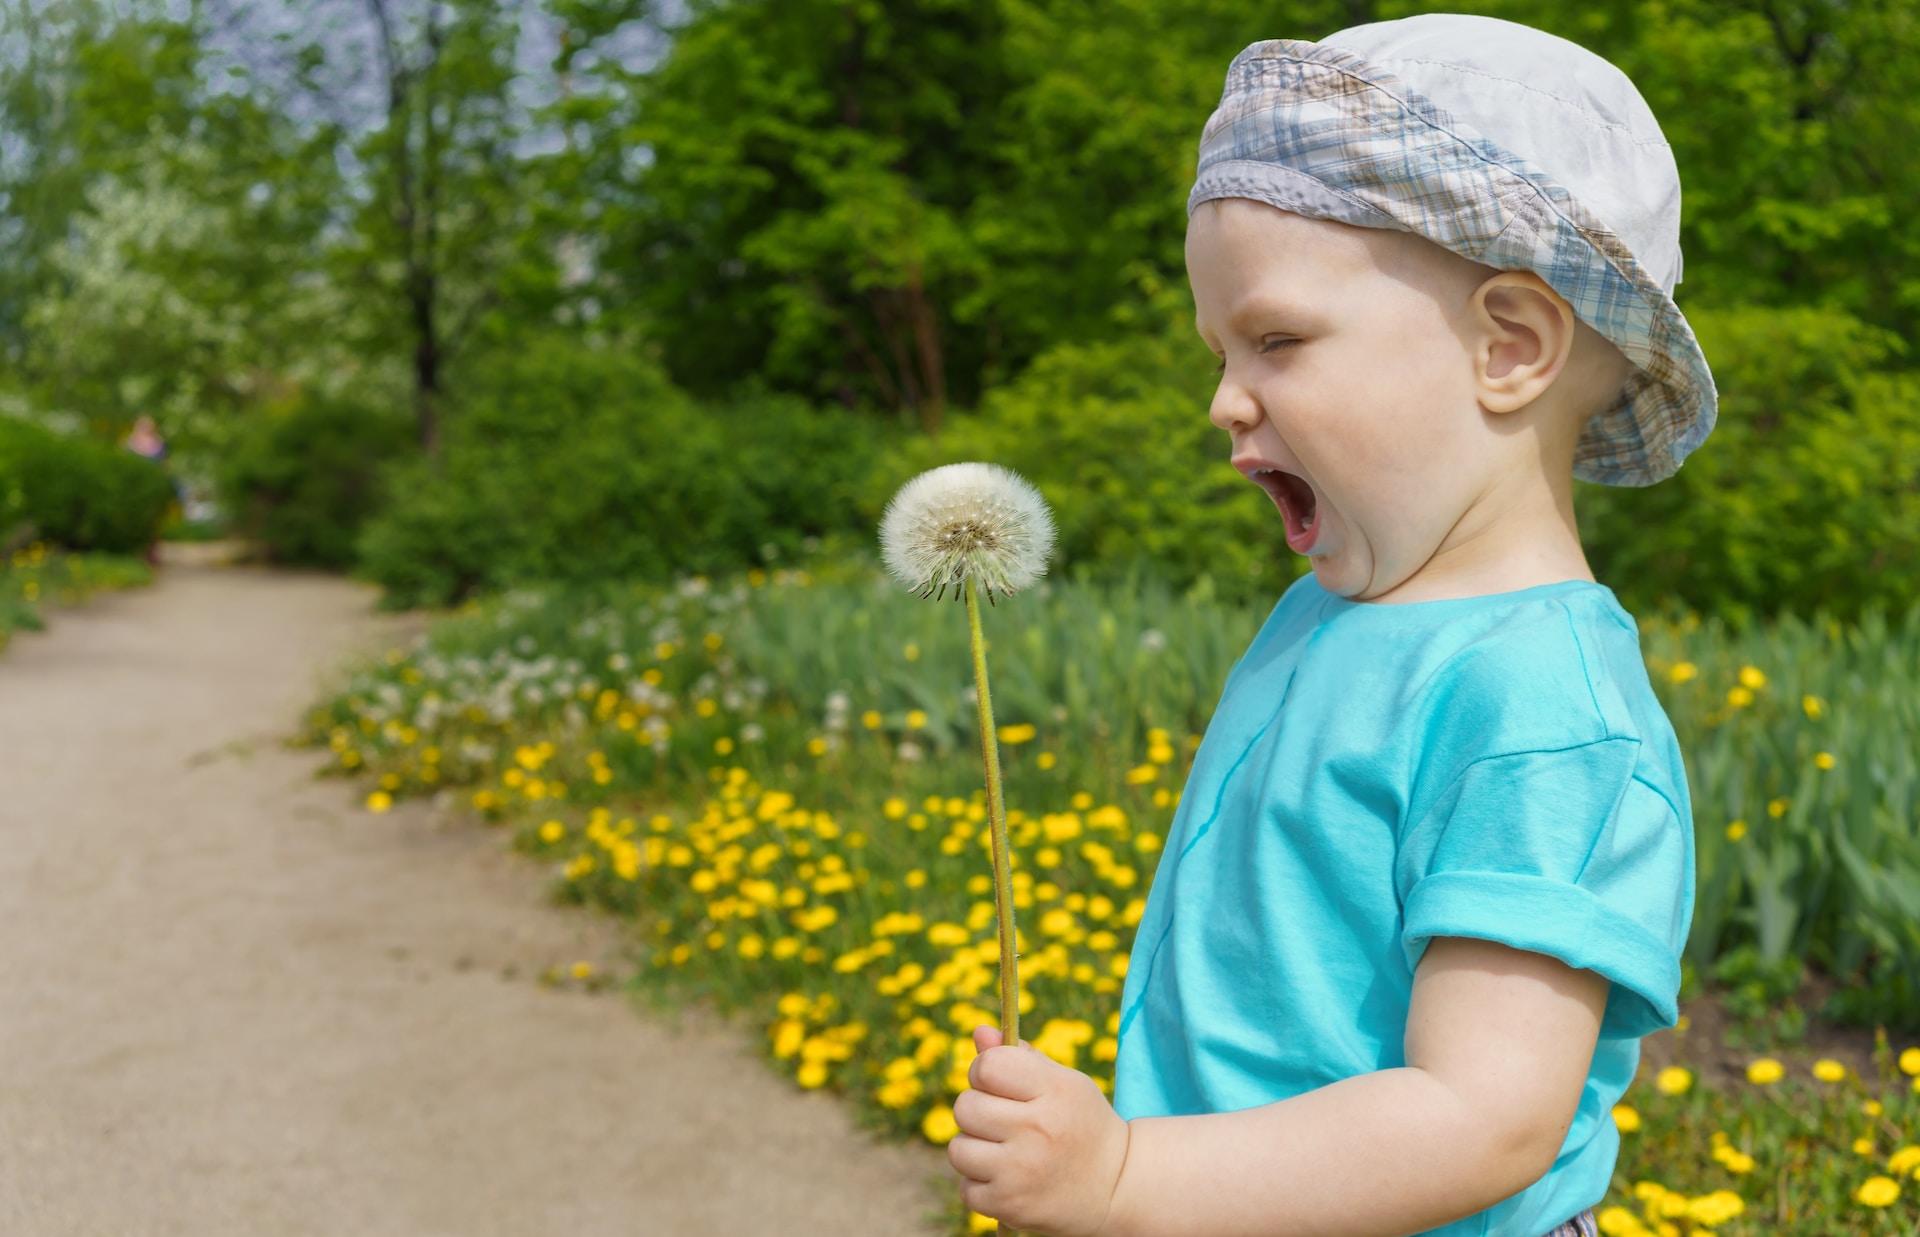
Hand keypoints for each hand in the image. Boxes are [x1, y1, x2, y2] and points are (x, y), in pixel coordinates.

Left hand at [946, 1024, 1132, 1236]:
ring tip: (1004, 1153)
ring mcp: (1022, 1171)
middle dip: (977, 1111)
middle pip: (965, 1107)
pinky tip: (1008, 1181)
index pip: (988, 1066)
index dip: (984, 1071)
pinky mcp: (1009, 1206)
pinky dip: (981, 1186)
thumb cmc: (1081, 1125)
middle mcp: (1038, 1129)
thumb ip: (1020, 1057)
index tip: (997, 1084)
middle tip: (1003, 1122)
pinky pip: (966, 1189)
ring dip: (974, 1150)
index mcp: (1054, 1090)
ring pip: (959, 1149)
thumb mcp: (1063, 1083)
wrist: (1116, 1189)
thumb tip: (979, 1032)